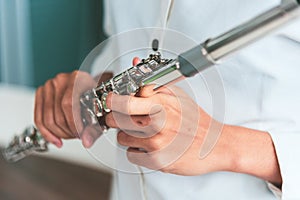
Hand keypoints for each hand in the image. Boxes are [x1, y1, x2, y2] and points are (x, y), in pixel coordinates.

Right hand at [34, 70, 107, 147]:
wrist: (91, 89)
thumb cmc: (97, 98)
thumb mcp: (101, 112)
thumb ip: (95, 128)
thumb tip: (86, 141)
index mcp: (78, 79)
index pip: (69, 104)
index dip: (73, 123)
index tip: (80, 134)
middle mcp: (62, 79)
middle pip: (57, 113)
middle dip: (67, 131)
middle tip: (77, 136)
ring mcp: (50, 85)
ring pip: (47, 118)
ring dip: (59, 133)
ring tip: (70, 135)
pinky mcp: (41, 93)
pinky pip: (38, 118)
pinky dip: (46, 133)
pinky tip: (56, 139)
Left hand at [105, 85, 281, 183]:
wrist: (216, 145)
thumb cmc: (196, 121)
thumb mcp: (176, 95)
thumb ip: (152, 82)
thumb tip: (135, 63)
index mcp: (161, 103)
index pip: (124, 100)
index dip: (113, 100)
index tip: (112, 100)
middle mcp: (158, 122)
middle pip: (116, 119)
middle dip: (116, 118)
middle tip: (126, 117)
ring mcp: (157, 143)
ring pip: (121, 138)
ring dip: (128, 135)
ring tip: (144, 133)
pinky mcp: (156, 161)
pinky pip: (131, 155)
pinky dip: (137, 151)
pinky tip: (150, 146)